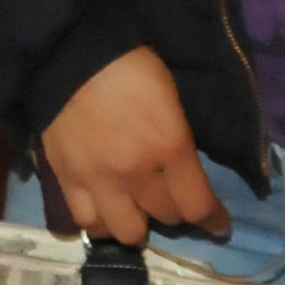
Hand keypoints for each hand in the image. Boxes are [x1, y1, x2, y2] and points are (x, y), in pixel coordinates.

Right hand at [37, 48, 222, 246]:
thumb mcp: (172, 97)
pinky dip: (101, 222)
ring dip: (138, 224)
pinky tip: (105, 212)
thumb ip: (179, 139)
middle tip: (173, 200)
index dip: (212, 220)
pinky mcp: (66, 179)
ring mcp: (98, 180)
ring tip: (136, 210)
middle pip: (166, 217)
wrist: (68, 53)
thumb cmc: (129, 66)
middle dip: (176, 211)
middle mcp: (136, 173)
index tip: (218, 224)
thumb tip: (186, 168)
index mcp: (170, 147)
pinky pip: (86, 221)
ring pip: (126, 231)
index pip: (197, 205)